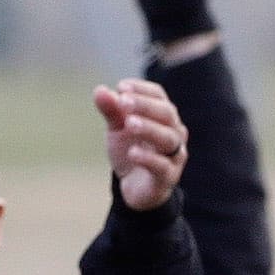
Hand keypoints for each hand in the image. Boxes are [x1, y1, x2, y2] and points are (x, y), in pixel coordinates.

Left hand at [96, 78, 187, 210]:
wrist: (136, 187)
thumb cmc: (131, 151)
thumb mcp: (117, 129)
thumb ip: (111, 110)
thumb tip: (100, 90)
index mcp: (163, 116)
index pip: (159, 96)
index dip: (142, 89)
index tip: (122, 87)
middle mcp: (174, 132)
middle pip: (167, 113)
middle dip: (145, 105)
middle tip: (123, 102)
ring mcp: (174, 155)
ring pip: (168, 138)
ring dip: (149, 128)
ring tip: (129, 124)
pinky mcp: (168, 176)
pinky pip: (162, 166)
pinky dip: (148, 158)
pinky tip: (132, 152)